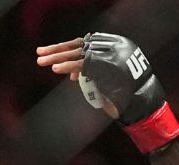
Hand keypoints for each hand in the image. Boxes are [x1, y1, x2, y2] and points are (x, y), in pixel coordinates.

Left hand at [37, 33, 178, 152]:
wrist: (139, 104)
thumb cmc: (122, 96)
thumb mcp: (103, 82)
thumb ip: (89, 75)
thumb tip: (72, 75)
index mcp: (109, 49)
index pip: (82, 46)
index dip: (66, 52)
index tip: (51, 59)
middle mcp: (110, 47)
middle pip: (77, 45)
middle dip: (56, 50)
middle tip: (39, 53)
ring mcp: (108, 55)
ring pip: (77, 52)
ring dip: (57, 56)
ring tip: (40, 60)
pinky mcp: (104, 65)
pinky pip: (82, 63)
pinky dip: (67, 65)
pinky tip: (55, 68)